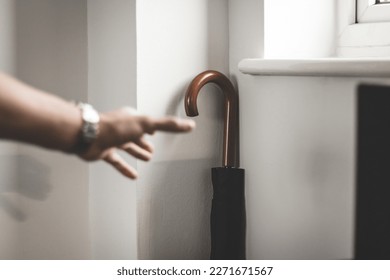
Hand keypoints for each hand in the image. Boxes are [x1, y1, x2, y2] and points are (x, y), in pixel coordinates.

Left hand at [79, 107, 194, 178]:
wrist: (87, 135)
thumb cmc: (115, 127)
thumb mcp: (146, 124)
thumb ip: (168, 125)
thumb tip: (189, 125)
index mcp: (132, 118)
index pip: (146, 123)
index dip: (153, 127)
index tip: (158, 130)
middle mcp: (123, 128)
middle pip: (137, 136)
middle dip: (145, 142)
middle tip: (153, 149)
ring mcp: (113, 140)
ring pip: (128, 148)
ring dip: (137, 153)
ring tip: (147, 159)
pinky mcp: (105, 153)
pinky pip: (118, 162)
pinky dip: (126, 168)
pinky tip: (134, 176)